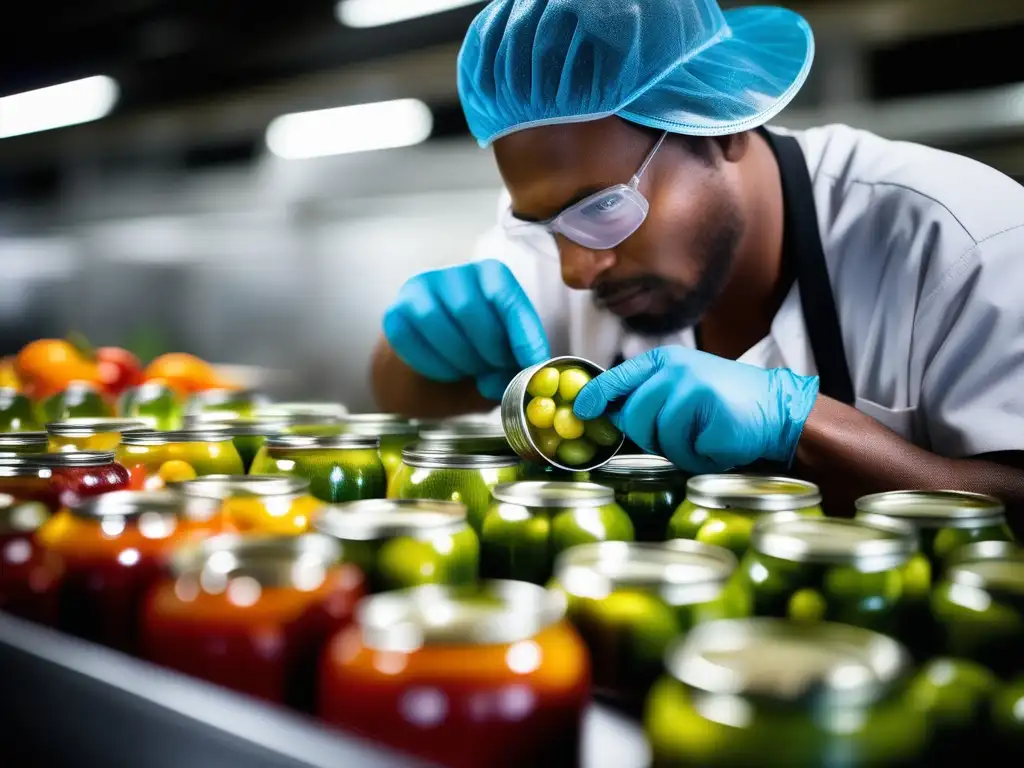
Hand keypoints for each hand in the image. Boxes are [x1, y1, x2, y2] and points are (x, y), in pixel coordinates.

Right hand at [383, 260, 550, 400]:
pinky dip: (435, 366)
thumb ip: (514, 364)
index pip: (506, 298)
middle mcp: (451, 274)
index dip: (523, 335)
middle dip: (489, 350)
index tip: (533, 365)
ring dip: (461, 360)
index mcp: (489, 273)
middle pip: (469, 310)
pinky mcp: (394, 314)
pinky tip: (448, 371)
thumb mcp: (507, 354)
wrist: (436, 359)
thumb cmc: (480, 349)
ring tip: (472, 370)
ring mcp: (418, 291)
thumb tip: (510, 379)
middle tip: (497, 371)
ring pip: (438, 325)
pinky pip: (411, 343)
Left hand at [573, 346, 819, 473]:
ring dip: (679, 451)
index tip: (582, 412)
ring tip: (702, 437)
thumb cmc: (723, 402)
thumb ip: (645, 393)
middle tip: (679, 435)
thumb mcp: (681, 384)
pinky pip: (687, 453)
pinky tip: (718, 443)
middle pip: (633, 418)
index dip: (595, 397)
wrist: (777, 409)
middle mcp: (675, 371)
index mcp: (663, 361)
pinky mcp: (711, 415)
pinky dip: (701, 458)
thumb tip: (603, 412)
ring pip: (659, 439)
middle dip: (649, 437)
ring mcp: (693, 390)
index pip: (616, 379)